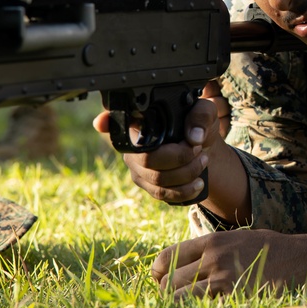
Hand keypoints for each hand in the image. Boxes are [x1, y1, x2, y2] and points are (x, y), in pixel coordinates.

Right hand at [92, 81, 232, 205]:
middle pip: (148, 159)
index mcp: (142, 122)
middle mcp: (133, 145)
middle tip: (198, 149)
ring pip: (157, 180)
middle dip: (179, 157)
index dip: (107, 122)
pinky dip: (184, 191)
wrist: (204, 150)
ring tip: (203, 161)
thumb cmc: (199, 127)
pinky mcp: (147, 185)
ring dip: (186, 173)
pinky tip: (198, 183)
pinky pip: (161, 194)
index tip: (101, 122)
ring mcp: (137, 167)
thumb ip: (200, 115)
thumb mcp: (205, 112)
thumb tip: (194, 137)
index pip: (117, 122)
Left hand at [151, 228, 306, 296]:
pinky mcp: (233, 297)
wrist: (299, 259)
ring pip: (178, 298)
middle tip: (180, 296)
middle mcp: (214, 258)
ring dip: (179, 304)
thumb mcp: (235, 239)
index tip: (165, 281)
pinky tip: (209, 306)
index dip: (158, 274)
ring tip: (191, 303)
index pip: (164, 258)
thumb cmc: (266, 249)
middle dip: (168, 293)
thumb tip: (177, 263)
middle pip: (168, 282)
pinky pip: (200, 307)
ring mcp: (223, 279)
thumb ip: (207, 249)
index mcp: (212, 241)